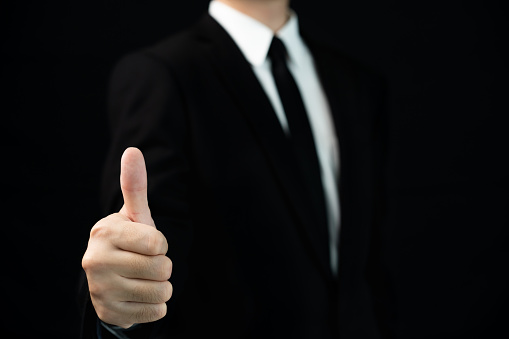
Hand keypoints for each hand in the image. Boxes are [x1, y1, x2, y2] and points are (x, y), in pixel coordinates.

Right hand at [82, 147, 172, 327]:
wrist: (110, 277)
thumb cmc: (129, 240)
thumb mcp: (134, 215)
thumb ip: (135, 186)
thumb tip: (133, 150)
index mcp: (105, 232)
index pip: (157, 243)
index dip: (161, 244)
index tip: (149, 243)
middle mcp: (96, 261)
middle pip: (162, 268)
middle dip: (163, 266)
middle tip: (147, 263)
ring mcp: (100, 290)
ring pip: (162, 292)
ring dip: (162, 286)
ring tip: (144, 279)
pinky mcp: (109, 314)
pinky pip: (157, 313)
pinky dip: (156, 306)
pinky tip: (140, 296)